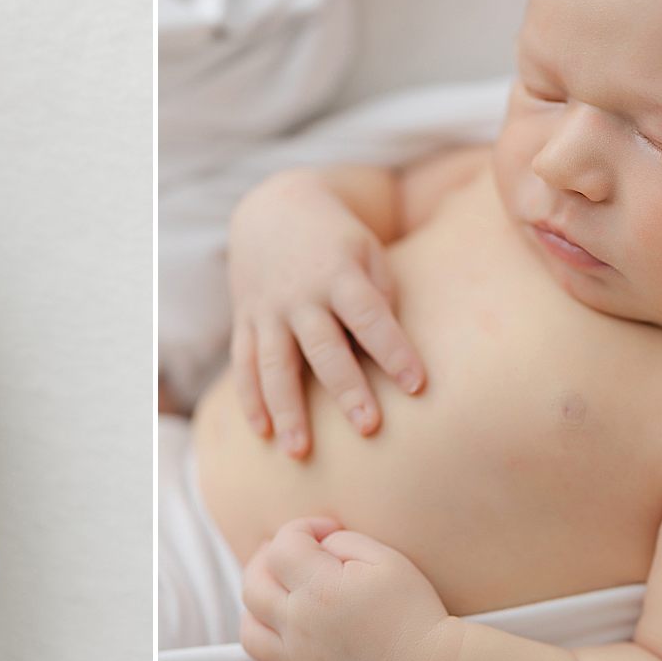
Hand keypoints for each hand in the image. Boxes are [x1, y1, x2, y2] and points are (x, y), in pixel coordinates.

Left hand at [213, 517, 450, 660]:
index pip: (283, 546)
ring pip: (249, 632)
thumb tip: (317, 543)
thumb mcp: (386, 559)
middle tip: (294, 553)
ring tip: (272, 596)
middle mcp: (299, 626)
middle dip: (267, 559)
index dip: (302, 528)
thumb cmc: (415, 612)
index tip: (327, 530)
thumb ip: (343, 542)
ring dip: (253, 608)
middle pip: (254, 585)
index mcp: (318, 589)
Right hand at [227, 173, 425, 458]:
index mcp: (339, 274)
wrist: (273, 208)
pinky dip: (251, 400)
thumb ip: (381, 298)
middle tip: (368, 427)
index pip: (370, 317)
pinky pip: (244, 364)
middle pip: (323, 348)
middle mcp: (300, 295)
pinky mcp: (245, 321)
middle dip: (346, 389)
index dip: (394, 350)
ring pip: (275, 365)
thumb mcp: (367, 253)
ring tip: (299, 452)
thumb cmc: (338, 241)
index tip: (417, 385)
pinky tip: (263, 434)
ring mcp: (267, 310)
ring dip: (287, 409)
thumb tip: (386, 352)